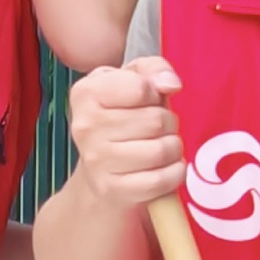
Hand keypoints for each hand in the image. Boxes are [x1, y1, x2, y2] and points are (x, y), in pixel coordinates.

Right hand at [65, 60, 186, 205]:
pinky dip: (174, 173)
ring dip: (173, 148)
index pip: (142, 87)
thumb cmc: (121, 118)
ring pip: (162, 150)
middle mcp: (85, 126)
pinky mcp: (112, 190)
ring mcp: (96, 160)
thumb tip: (170, 84)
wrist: (100, 171)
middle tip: (158, 128)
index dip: (156, 93)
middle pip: (156, 120)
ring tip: (161, 146)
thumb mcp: (132, 80)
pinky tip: (164, 167)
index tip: (148, 100)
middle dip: (168, 122)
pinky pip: (161, 180)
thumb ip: (154, 69)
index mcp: (85, 93)